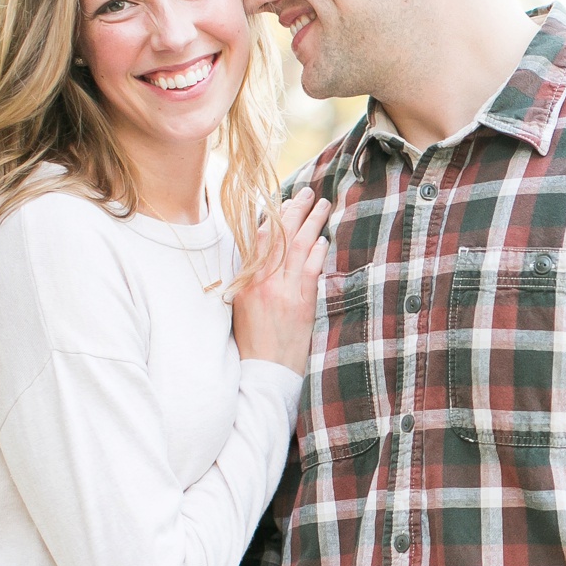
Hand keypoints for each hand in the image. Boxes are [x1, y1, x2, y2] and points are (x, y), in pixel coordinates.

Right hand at [232, 187, 329, 373]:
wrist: (263, 373)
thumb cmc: (252, 344)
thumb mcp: (242, 308)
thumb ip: (252, 280)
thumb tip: (265, 257)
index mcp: (245, 282)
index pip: (259, 240)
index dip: (272, 217)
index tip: (284, 201)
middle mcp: (261, 283)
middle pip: (279, 237)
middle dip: (294, 211)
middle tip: (307, 192)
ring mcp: (282, 293)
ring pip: (297, 248)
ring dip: (311, 223)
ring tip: (322, 205)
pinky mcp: (300, 305)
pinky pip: (310, 271)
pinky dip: (317, 252)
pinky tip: (323, 239)